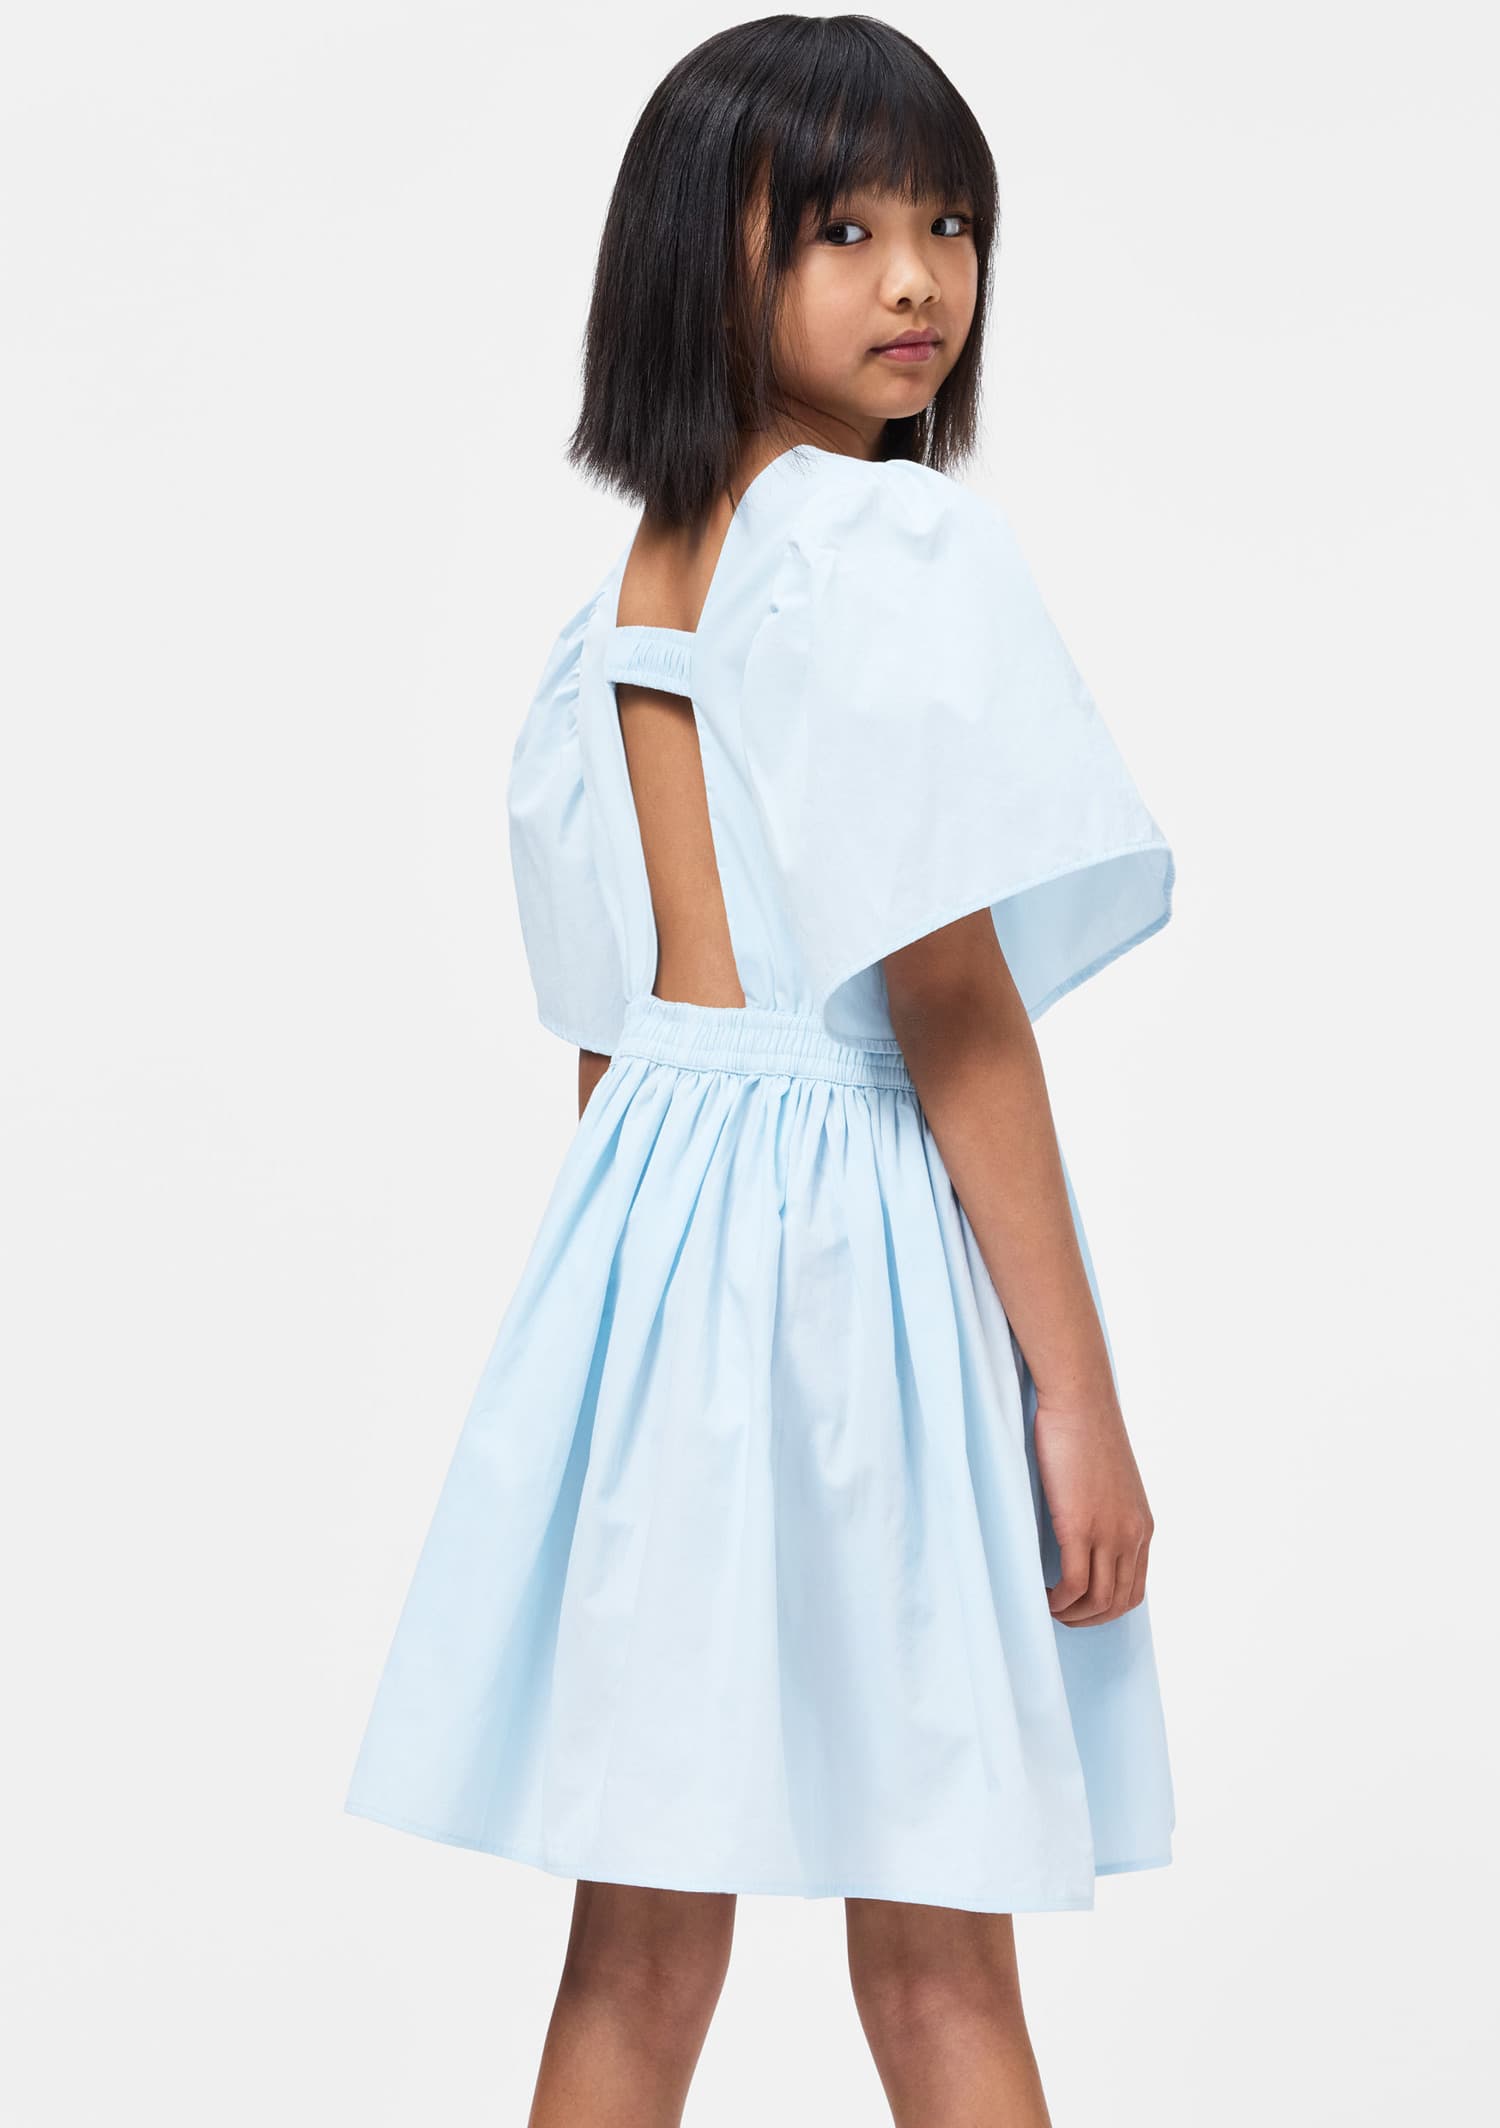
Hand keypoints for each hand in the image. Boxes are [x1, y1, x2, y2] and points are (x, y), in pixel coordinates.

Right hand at [1033, 1394, 1154, 1626]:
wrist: (1080, 1400)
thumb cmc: (1085, 1430)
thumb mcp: (1108, 1480)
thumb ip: (1105, 1510)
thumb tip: (1083, 1528)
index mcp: (1141, 1526)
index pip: (1134, 1590)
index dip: (1106, 1609)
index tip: (1078, 1607)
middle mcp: (1132, 1534)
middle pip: (1119, 1603)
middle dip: (1088, 1620)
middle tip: (1059, 1615)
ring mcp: (1109, 1532)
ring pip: (1098, 1600)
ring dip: (1071, 1615)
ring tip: (1048, 1607)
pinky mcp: (1081, 1526)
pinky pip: (1074, 1584)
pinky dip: (1058, 1600)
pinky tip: (1041, 1595)